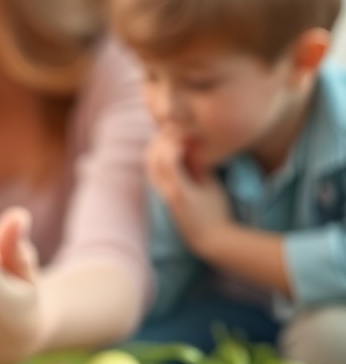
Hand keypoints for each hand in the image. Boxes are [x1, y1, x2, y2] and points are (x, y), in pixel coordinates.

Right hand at [146, 133, 232, 256]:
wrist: (215, 238)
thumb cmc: (211, 213)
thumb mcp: (204, 185)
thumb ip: (197, 169)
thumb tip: (199, 150)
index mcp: (165, 185)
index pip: (152, 157)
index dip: (160, 140)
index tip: (176, 128)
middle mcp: (161, 188)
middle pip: (148, 155)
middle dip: (160, 137)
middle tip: (177, 125)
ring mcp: (167, 191)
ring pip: (153, 159)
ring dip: (165, 141)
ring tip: (179, 130)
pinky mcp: (177, 195)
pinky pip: (168, 167)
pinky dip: (172, 151)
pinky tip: (183, 143)